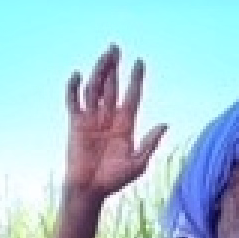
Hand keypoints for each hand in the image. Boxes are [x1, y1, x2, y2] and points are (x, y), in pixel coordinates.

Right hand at [62, 45, 167, 200]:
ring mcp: (92, 119)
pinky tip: (77, 74)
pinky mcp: (76, 124)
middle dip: (114, 67)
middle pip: (112, 86)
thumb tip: (165, 124)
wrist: (90, 190)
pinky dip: (73, 88)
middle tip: (115, 47)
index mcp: (126, 124)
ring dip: (99, 72)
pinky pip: (73, 101)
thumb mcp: (138, 163)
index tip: (139, 62)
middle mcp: (109, 117)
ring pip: (95, 89)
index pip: (132, 95)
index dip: (136, 79)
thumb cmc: (114, 180)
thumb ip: (150, 143)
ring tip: (103, 56)